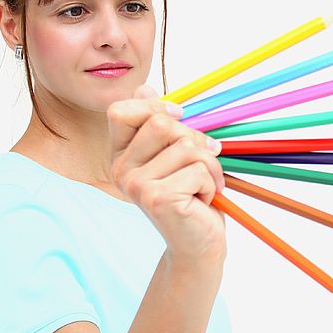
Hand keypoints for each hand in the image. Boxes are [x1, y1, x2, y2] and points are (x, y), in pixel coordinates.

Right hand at [107, 84, 225, 267]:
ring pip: (187, 147)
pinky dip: (211, 183)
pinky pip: (199, 170)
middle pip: (161, 124)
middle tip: (203, 163)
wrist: (197, 244)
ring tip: (204, 186)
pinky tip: (202, 201)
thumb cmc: (191, 196)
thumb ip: (161, 124)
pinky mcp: (157, 198)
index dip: (154, 107)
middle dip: (195, 139)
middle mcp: (121, 169)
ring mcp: (136, 185)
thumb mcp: (177, 155)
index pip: (121, 111)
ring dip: (209, 165)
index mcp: (122, 154)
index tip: (180, 118)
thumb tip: (144, 89)